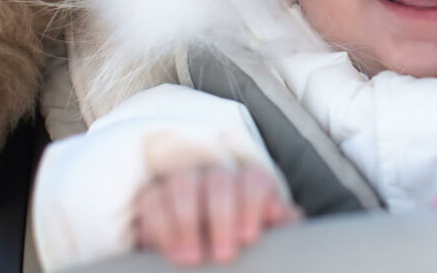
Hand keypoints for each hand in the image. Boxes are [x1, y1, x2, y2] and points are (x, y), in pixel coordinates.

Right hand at [133, 165, 300, 265]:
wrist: (207, 255)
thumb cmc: (243, 243)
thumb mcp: (268, 237)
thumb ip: (281, 224)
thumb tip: (284, 214)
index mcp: (249, 183)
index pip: (254, 180)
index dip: (252, 204)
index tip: (249, 237)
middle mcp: (216, 176)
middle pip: (218, 182)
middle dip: (221, 218)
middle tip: (224, 255)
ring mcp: (183, 182)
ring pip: (183, 186)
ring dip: (188, 223)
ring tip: (193, 259)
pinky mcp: (153, 196)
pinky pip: (152, 202)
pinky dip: (161, 228)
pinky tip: (172, 253)